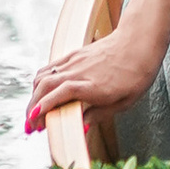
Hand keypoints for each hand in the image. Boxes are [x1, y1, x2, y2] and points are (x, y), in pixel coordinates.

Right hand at [28, 22, 162, 128]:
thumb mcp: (124, 102)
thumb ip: (99, 114)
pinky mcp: (74, 54)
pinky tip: (41, 93)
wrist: (139, 41)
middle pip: (45, 87)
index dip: (44, 108)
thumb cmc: (137, 73)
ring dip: (34, 96)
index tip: (34, 122)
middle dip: (32, 108)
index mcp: (92, 85)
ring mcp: (74, 61)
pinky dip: (40, 81)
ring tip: (33, 113)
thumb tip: (81, 127)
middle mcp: (79, 72)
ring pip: (44, 77)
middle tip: (30, 127)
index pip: (59, 95)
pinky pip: (50, 67)